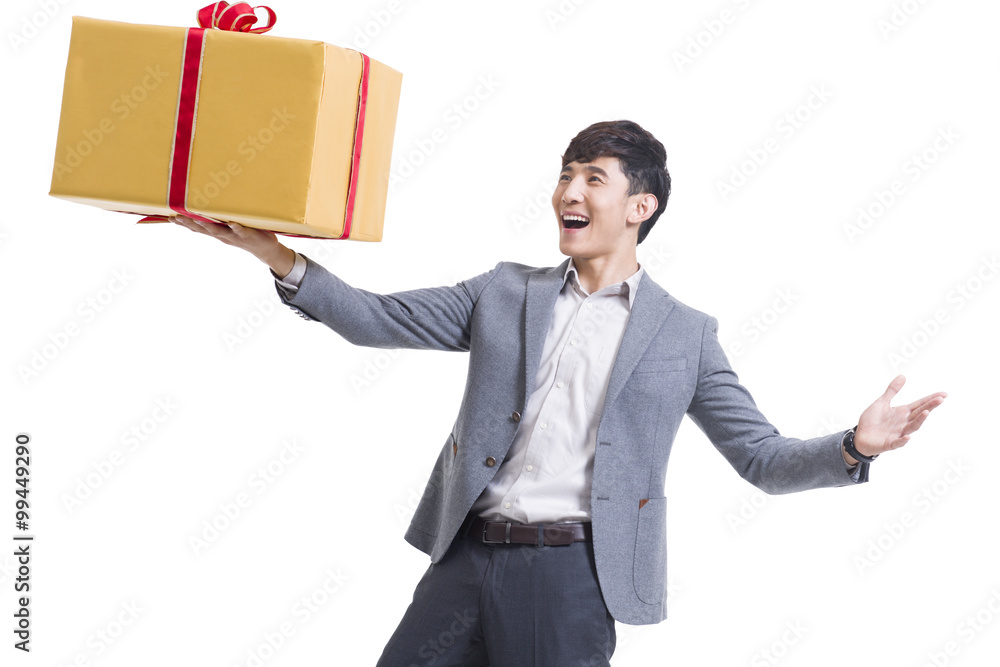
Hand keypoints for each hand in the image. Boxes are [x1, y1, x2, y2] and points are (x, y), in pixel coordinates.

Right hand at [170, 214, 294, 276]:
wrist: (265, 249)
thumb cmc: (245, 233)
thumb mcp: (229, 227)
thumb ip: (217, 219)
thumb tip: (207, 205)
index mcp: (217, 232)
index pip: (197, 227)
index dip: (183, 223)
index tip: (169, 217)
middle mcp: (223, 235)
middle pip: (203, 229)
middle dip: (189, 223)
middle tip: (176, 217)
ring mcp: (234, 236)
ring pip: (219, 231)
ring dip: (208, 226)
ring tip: (197, 218)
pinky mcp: (248, 235)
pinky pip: (241, 231)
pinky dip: (236, 228)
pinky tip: (231, 223)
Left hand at [852, 375, 946, 459]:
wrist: (860, 437)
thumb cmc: (872, 421)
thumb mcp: (881, 402)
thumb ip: (892, 391)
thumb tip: (903, 376)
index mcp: (902, 412)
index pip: (919, 405)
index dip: (930, 399)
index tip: (943, 394)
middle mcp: (903, 423)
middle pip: (919, 414)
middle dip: (929, 407)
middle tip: (940, 399)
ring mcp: (898, 433)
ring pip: (912, 427)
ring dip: (919, 421)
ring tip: (926, 412)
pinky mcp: (889, 443)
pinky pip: (898, 442)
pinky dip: (903, 440)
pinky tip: (907, 436)